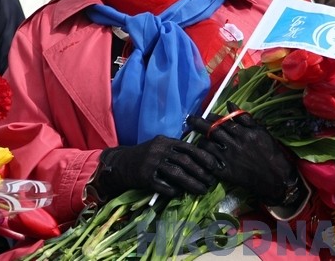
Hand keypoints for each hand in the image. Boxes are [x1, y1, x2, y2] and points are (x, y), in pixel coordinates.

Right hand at [95, 135, 217, 198]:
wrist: (120, 163)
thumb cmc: (144, 156)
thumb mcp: (159, 147)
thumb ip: (175, 150)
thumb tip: (200, 159)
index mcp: (164, 141)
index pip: (188, 147)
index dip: (203, 156)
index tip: (215, 166)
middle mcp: (158, 150)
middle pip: (185, 161)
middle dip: (201, 172)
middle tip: (211, 181)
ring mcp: (151, 163)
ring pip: (176, 174)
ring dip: (192, 183)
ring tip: (202, 190)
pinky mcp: (144, 176)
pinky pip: (163, 185)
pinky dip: (173, 190)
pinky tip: (180, 194)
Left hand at [187, 103, 298, 205]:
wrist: (276, 178)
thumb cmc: (270, 152)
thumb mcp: (261, 131)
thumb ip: (245, 117)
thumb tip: (228, 103)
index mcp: (243, 132)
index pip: (221, 121)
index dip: (210, 117)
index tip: (205, 115)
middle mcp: (234, 144)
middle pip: (211, 130)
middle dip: (197, 123)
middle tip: (189, 119)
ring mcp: (229, 158)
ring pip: (207, 145)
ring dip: (199, 139)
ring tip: (194, 137)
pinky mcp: (226, 172)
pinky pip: (208, 162)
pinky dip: (202, 156)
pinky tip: (198, 153)